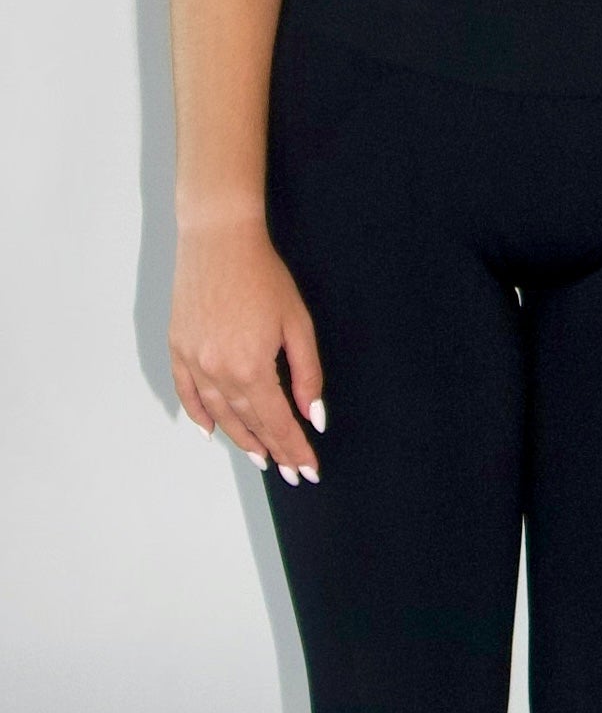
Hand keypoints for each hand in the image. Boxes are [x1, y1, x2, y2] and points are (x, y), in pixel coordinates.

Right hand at [170, 215, 323, 483]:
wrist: (219, 240)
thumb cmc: (264, 276)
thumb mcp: (297, 325)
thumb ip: (307, 375)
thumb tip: (313, 416)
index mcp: (251, 367)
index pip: (277, 422)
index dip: (294, 448)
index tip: (308, 469)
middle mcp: (218, 371)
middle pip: (249, 423)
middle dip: (273, 450)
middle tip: (288, 472)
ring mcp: (193, 361)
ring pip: (218, 414)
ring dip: (241, 439)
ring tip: (260, 457)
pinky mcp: (178, 348)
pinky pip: (187, 393)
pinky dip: (199, 416)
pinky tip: (212, 432)